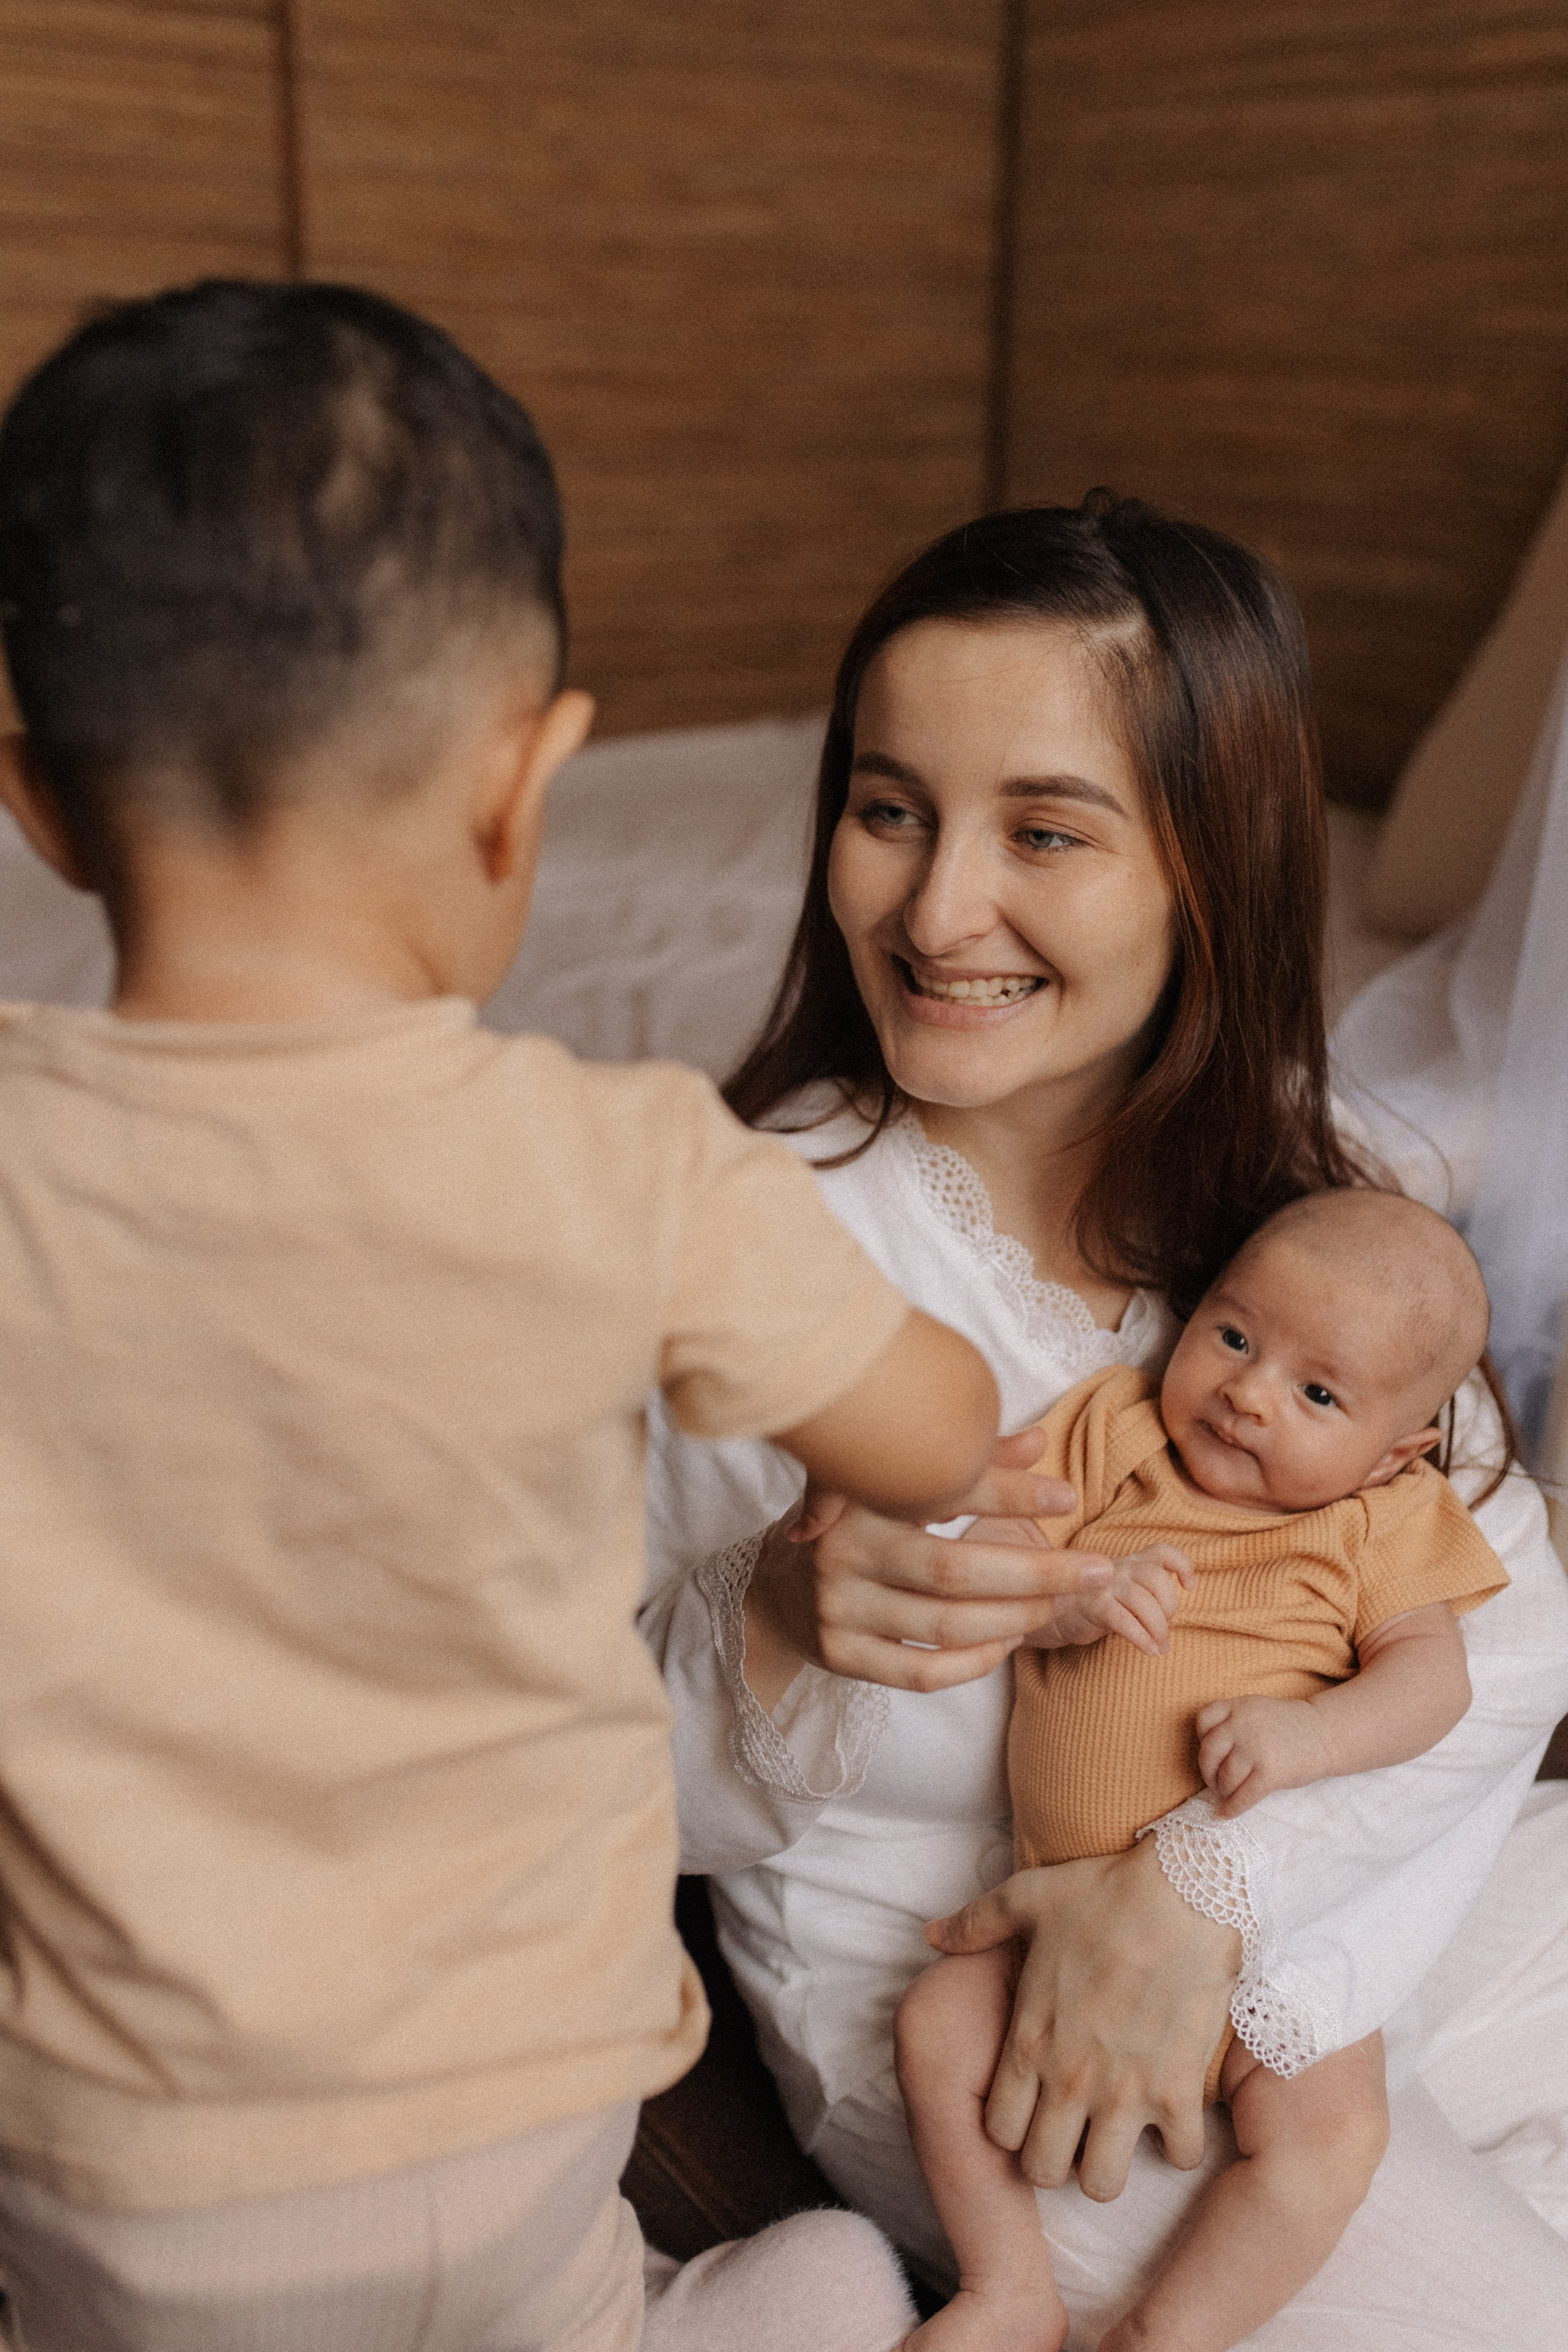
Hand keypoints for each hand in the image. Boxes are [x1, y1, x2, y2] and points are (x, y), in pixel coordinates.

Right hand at [743, 1429, 1114, 1706]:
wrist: (773, 1591)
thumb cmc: (854, 1528)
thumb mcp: (895, 1487)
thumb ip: (967, 1466)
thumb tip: (1039, 1441)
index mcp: (857, 1496)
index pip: (946, 1494)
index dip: (1011, 1494)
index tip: (1067, 1496)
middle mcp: (841, 1550)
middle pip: (954, 1570)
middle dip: (1036, 1573)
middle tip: (1095, 1570)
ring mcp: (837, 1609)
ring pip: (945, 1626)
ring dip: (1013, 1619)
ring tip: (1055, 1604)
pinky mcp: (840, 1657)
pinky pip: (922, 1672)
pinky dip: (974, 1663)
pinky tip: (1007, 1643)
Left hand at [925, 1836, 1239, 2199]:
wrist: (1183, 1891)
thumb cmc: (1102, 1894)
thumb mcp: (1026, 1899)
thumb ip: (974, 1925)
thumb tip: (931, 1934)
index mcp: (1029, 2040)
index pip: (999, 2131)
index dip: (1011, 2130)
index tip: (1031, 2113)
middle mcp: (1070, 2078)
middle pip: (1043, 2171)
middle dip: (1053, 2162)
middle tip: (1071, 2136)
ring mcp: (1125, 2092)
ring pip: (1102, 2183)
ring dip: (1108, 2168)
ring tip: (1118, 2137)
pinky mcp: (1178, 2091)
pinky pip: (1179, 2157)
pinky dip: (1180, 2146)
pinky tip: (1175, 2117)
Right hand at [999, 1541, 1191, 1656]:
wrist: (1044, 1615)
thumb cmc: (1088, 1607)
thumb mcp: (1116, 1593)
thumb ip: (1140, 1592)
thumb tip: (1170, 1616)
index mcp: (1127, 1564)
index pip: (1162, 1552)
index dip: (1182, 1565)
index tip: (1189, 1586)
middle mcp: (1116, 1569)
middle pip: (1157, 1578)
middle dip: (1169, 1607)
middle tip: (1164, 1629)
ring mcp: (1102, 1585)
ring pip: (1144, 1601)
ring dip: (1159, 1628)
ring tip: (1159, 1646)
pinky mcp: (1092, 1606)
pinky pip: (1125, 1621)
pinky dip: (1142, 1638)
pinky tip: (1148, 1651)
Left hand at [1196, 1694, 1333, 1815]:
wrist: (1325, 1735)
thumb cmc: (1288, 1727)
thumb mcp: (1257, 1710)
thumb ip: (1233, 1721)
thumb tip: (1208, 1756)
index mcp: (1240, 1706)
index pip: (1203, 1720)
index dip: (1202, 1738)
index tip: (1212, 1751)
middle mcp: (1243, 1725)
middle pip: (1208, 1752)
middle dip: (1208, 1771)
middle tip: (1215, 1781)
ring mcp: (1256, 1749)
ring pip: (1225, 1777)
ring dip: (1222, 1790)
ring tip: (1228, 1793)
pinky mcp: (1270, 1773)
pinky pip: (1243, 1796)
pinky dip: (1231, 1809)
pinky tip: (1225, 1814)